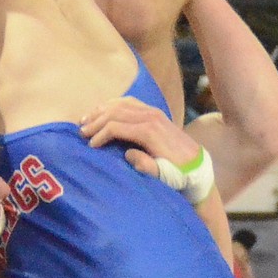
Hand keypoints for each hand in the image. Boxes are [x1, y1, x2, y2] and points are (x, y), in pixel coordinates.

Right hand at [80, 96, 201, 175]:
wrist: (197, 166)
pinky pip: (130, 101)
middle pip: (115, 112)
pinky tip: (103, 110)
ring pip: (121, 104)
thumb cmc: (178, 174)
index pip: (116, 126)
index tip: (90, 146)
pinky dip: (113, 104)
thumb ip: (146, 166)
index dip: (100, 135)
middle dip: (96, 121)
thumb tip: (128, 154)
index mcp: (149, 132)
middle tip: (80, 132)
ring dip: (101, 110)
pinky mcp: (154, 111)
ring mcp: (153, 112)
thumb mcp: (163, 176)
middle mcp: (151, 117)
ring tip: (86, 120)